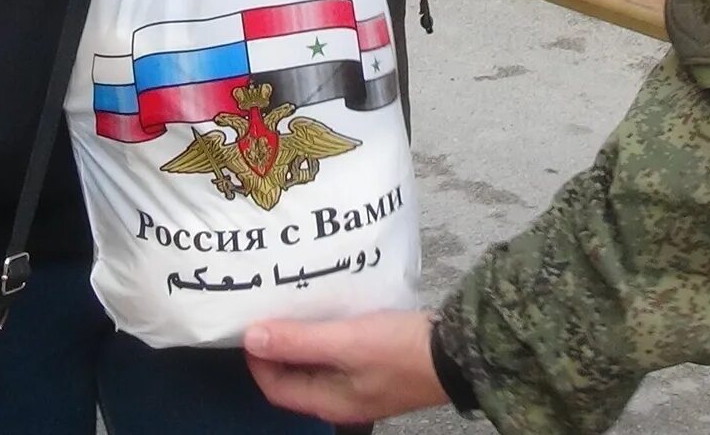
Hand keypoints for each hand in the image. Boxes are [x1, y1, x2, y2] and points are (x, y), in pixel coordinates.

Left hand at [245, 311, 447, 422]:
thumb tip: (250, 338)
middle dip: (279, 348)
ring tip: (294, 307)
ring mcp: (363, 384)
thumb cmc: (399, 349)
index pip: (276, 388)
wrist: (459, 352)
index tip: (252, 326)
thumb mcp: (345, 341)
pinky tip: (330, 311)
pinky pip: (341, 355)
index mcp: (330, 402)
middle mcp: (343, 399)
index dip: (258, 360)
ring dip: (303, 340)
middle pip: (295, 378)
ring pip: (319, 364)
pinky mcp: (380, 367)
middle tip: (269, 312)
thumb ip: (297, 341)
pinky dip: (328, 336)